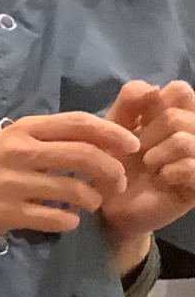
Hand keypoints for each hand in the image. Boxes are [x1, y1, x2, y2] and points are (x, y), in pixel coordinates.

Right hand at [0, 112, 138, 259]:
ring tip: (91, 204)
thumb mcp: (12, 140)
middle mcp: (18, 152)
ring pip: (72, 189)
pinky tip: (67, 220)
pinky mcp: (5, 212)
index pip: (80, 124)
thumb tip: (101, 140)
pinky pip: (52, 217)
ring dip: (91, 199)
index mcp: (24, 129)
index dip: (113, 134)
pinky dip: (68, 221)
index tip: (131, 148)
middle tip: (117, 184)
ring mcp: (11, 183)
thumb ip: (50, 138)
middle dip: (110, 171)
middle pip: (83, 156)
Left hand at [102, 80, 194, 268]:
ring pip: (186, 139)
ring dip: (157, 154)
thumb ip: (129, 103)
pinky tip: (162, 178)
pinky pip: (192, 166)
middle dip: (148, 134)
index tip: (137, 125)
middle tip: (138, 153)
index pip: (180, 90)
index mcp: (177, 114)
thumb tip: (153, 87)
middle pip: (178, 115)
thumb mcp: (113, 130)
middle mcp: (193, 132)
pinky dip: (170, 171)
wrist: (109, 209)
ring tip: (148, 166)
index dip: (154, 106)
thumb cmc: (113, 166)